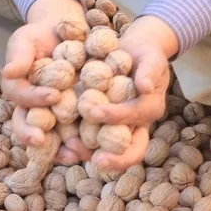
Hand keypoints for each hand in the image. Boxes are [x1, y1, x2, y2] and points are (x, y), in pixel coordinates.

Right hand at [2, 0, 92, 164]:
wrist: (63, 34)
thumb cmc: (40, 35)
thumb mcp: (26, 39)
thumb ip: (19, 55)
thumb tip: (9, 72)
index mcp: (19, 91)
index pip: (21, 100)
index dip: (34, 100)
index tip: (53, 94)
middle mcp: (33, 108)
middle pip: (30, 126)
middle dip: (36, 136)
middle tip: (45, 140)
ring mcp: (53, 114)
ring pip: (53, 136)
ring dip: (62, 147)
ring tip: (75, 153)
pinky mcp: (73, 114)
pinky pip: (76, 131)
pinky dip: (83, 140)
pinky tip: (95, 145)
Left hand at [80, 15, 176, 171]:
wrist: (134, 51)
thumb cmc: (145, 52)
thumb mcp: (151, 57)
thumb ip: (150, 71)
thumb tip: (145, 87)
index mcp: (148, 111)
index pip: (136, 119)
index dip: (119, 119)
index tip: (98, 113)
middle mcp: (134, 124)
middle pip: (126, 150)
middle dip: (111, 158)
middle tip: (90, 156)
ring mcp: (116, 126)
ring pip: (104, 148)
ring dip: (87, 152)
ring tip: (67, 151)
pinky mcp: (99, 122)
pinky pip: (88, 137)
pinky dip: (75, 143)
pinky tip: (59, 145)